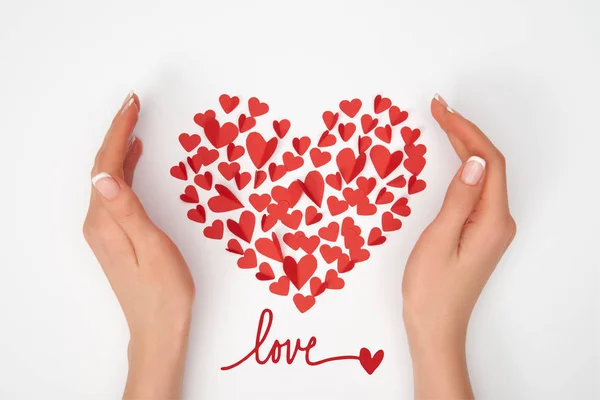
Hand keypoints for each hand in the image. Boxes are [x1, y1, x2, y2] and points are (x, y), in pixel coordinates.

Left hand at [83, 93, 194, 398]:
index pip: (108, 165)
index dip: (120, 131)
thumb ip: (128, 209)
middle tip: (134, 103)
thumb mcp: (152, 247)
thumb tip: (104, 174)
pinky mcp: (115, 235)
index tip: (133, 103)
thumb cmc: (164, 291)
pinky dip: (126, 169)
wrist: (159, 328)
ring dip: (120, 147)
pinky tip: (136, 159)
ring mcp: (104, 229)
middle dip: (117, 132)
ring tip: (136, 121)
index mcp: (106, 221)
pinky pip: (116, 192)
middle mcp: (98, 222)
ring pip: (109, 177)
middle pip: (104, 166)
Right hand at [402, 95, 515, 398]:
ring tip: (441, 122)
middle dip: (464, 132)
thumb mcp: (438, 240)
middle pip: (488, 164)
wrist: (435, 328)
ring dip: (464, 146)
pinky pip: (476, 190)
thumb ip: (459, 199)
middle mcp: (499, 221)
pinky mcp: (480, 232)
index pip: (487, 162)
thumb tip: (475, 160)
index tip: (441, 110)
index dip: (466, 131)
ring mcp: (491, 227)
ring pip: (483, 175)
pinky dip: (462, 167)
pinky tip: (450, 158)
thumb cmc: (431, 290)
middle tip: (437, 108)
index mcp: (492, 221)